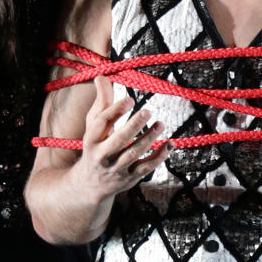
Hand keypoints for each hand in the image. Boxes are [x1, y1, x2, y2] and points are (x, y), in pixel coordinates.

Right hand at [77, 76, 171, 196]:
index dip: (115, 110)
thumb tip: (102, 76)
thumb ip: (101, 102)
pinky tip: (170, 144)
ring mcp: (116, 169)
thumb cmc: (95, 147)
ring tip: (160, 123)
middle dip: (133, 126)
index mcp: (91, 140)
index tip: (130, 99)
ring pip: (134, 154)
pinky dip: (159, 157)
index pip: (101, 123)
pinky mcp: (130, 178)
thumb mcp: (93, 126)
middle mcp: (102, 156)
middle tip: (148, 110)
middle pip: (118, 140)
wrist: (90, 185)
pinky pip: (146, 168)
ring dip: (148, 139)